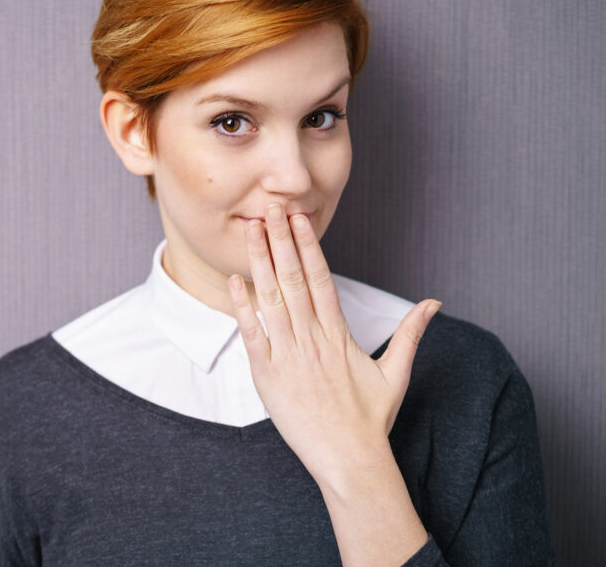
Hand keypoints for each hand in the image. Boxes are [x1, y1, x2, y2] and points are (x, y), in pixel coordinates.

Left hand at [227, 203, 440, 483]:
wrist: (350, 460)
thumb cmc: (371, 419)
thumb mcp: (396, 373)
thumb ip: (411, 333)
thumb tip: (434, 302)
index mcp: (340, 335)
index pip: (322, 278)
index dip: (308, 245)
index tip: (297, 219)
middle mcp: (314, 339)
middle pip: (294, 279)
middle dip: (279, 241)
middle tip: (268, 208)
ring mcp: (289, 356)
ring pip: (272, 300)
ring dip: (259, 263)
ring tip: (250, 231)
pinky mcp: (268, 377)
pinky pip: (253, 336)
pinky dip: (242, 308)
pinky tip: (235, 281)